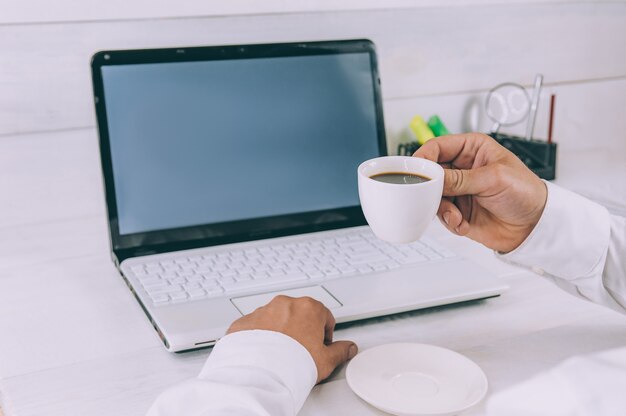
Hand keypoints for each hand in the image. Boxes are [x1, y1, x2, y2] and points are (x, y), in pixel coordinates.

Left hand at [227, 295, 357, 382]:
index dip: (324, 333)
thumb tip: (348, 348)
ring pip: (277, 318)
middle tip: (301, 350)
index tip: (321, 344)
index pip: (324, 316)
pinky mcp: (246, 321)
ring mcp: (264, 310)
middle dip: (302, 329)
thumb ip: (341, 351)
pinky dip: (261, 336)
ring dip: (281, 331)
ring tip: (281, 353)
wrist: (260, 371)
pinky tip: (265, 352)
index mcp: (309, 308)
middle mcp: (286, 304)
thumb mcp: (326, 360)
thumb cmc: (293, 363)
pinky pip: (257, 326)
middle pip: (300, 314)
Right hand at [414, 133, 546, 252]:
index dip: (424, 157)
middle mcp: (462, 168)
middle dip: (430, 188)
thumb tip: (433, 177)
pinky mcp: (458, 211)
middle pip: (430, 173)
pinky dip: (450, 221)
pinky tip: (463, 223)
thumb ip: (460, 179)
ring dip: (441, 208)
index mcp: (471, 149)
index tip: (416, 171)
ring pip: (432, 196)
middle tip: (433, 196)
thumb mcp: (493, 179)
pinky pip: (441, 215)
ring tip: (456, 215)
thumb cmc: (525, 192)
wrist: (535, 225)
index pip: (437, 147)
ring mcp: (459, 191)